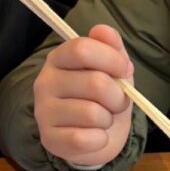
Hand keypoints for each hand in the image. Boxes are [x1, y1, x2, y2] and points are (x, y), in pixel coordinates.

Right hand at [33, 24, 133, 166]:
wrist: (98, 134)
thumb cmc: (105, 97)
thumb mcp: (113, 69)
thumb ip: (111, 46)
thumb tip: (102, 30)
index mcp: (59, 58)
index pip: (82, 49)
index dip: (112, 60)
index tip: (126, 70)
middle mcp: (45, 82)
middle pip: (95, 83)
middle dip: (118, 96)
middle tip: (117, 102)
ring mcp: (43, 111)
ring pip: (93, 114)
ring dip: (108, 119)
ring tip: (103, 119)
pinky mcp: (49, 139)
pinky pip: (85, 139)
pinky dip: (99, 140)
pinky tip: (95, 136)